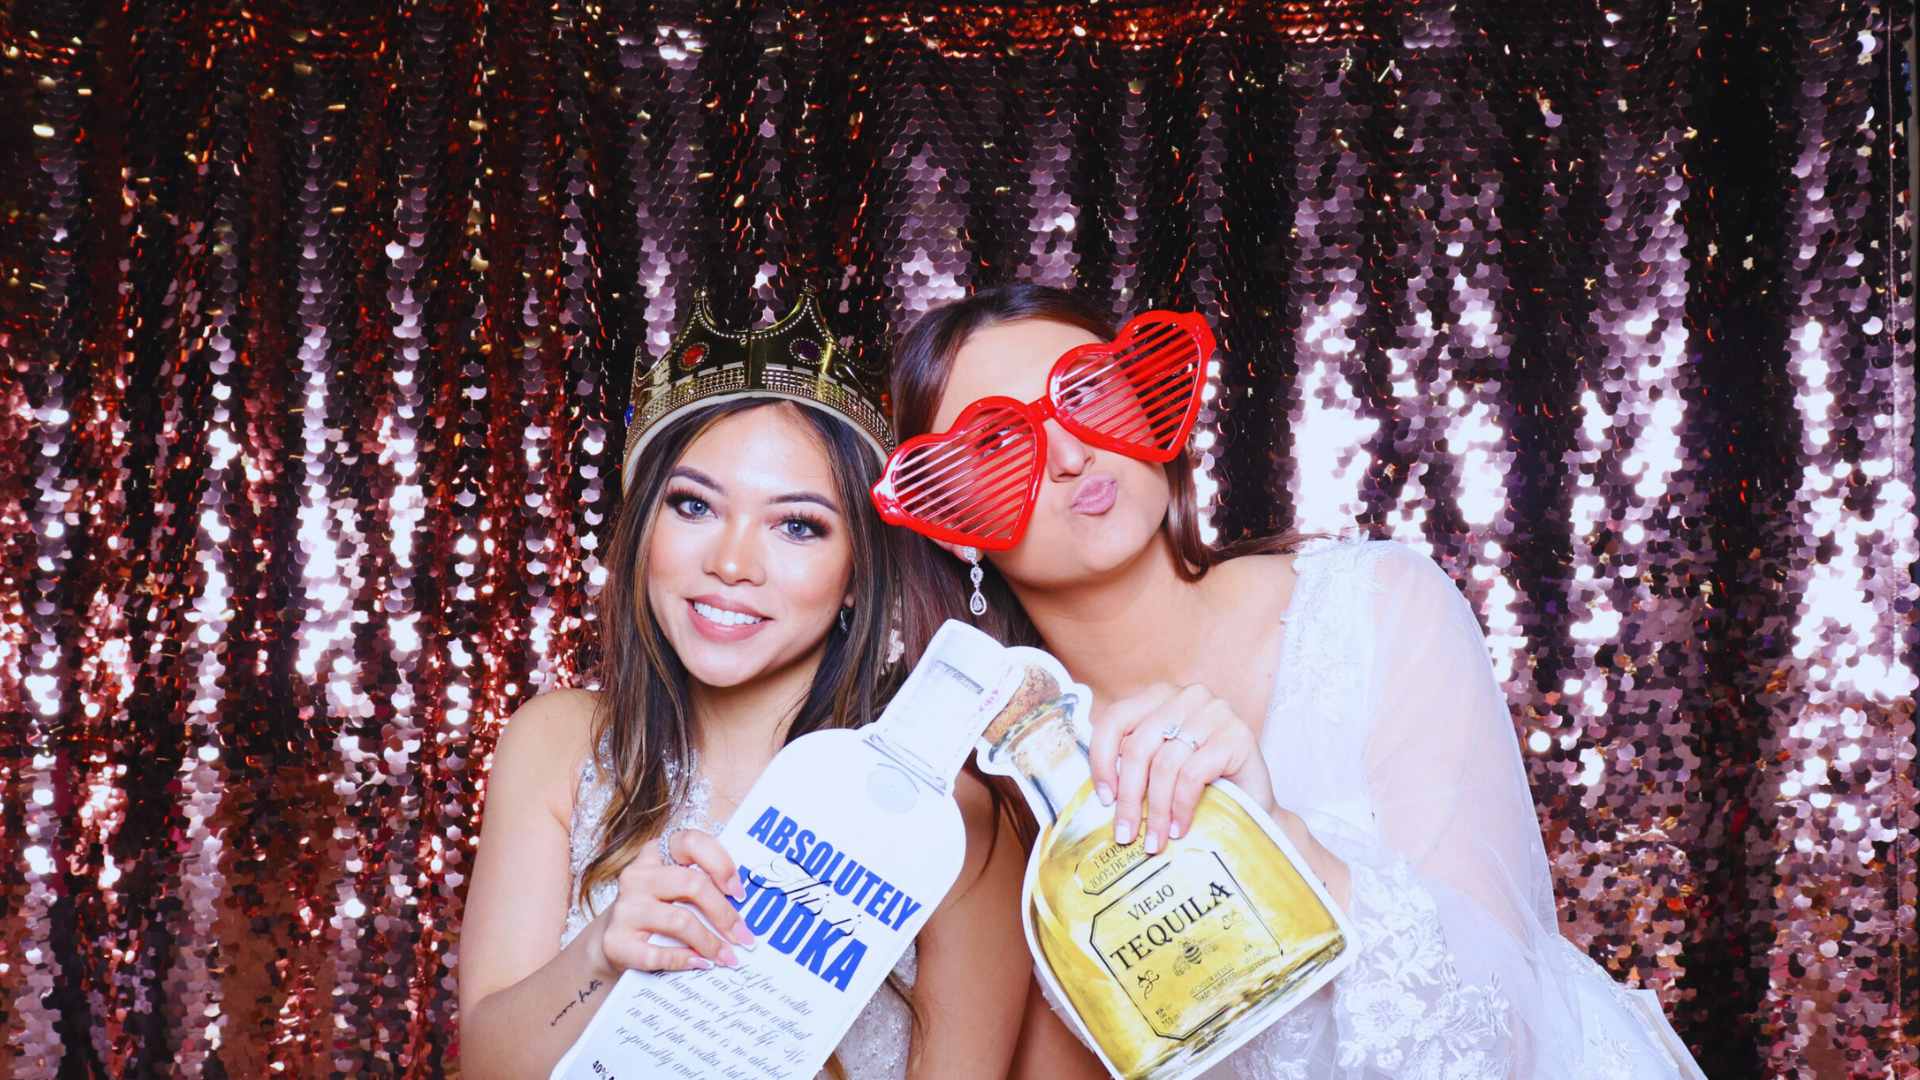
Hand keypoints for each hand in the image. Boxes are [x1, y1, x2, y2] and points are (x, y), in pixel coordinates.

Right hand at [591, 828, 756, 976]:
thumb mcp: (672, 889)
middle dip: (724, 913)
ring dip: (709, 942)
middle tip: (742, 936)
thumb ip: (701, 886)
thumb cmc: (654, 911)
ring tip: (726, 957)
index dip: (720, 864)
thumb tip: (742, 913)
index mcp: (655, 855)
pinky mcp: (615, 940)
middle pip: (692, 884)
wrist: (611, 940)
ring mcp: (624, 908)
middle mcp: (637, 876)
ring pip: (679, 920)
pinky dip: (683, 960)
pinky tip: (699, 963)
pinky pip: (657, 953)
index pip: (691, 842)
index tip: (738, 892)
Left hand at [1088, 684, 1275, 853]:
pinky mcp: (1236, 734)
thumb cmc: (1202, 789)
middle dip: (1129, 796)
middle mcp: (1186, 697)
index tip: (1103, 798)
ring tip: (1155, 840)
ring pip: (1165, 763)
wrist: (1255, 806)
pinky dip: (1181, 806)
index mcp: (1159, 697)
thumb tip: (1097, 790)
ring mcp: (1214, 711)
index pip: (1115, 719)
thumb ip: (1132, 766)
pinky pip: (1193, 774)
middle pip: (1139, 745)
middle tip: (1126, 833)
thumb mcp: (1158, 771)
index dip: (1102, 760)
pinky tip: (1180, 829)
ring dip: (1156, 809)